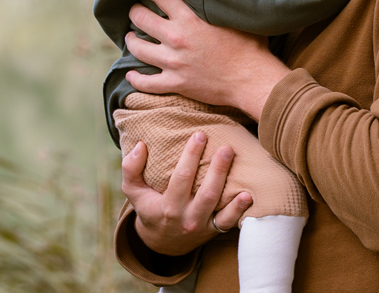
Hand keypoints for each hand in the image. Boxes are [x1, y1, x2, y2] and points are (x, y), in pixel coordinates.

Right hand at [123, 135, 253, 255]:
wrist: (161, 243)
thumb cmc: (149, 208)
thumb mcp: (133, 191)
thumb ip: (131, 168)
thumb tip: (140, 145)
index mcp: (167, 206)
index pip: (181, 178)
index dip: (191, 155)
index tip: (199, 135)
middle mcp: (186, 217)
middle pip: (206, 192)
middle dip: (218, 169)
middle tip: (226, 147)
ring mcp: (202, 226)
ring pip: (218, 204)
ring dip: (229, 183)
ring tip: (236, 162)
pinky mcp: (213, 231)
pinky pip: (228, 222)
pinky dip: (239, 210)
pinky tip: (248, 194)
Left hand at [126, 0, 288, 118]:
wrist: (252, 80)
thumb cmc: (250, 46)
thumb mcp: (234, 15)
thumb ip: (217, 1)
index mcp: (189, 18)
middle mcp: (176, 38)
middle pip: (140, 18)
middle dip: (134, 12)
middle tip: (135, 11)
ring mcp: (173, 62)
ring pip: (137, 48)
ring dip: (130, 41)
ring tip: (131, 38)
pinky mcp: (176, 83)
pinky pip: (146, 83)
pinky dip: (135, 79)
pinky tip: (131, 74)